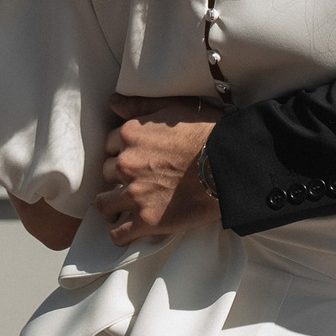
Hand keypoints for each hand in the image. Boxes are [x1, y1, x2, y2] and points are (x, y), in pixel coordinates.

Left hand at [95, 94, 220, 243]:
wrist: (230, 165)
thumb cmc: (207, 132)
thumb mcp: (173, 106)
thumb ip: (139, 105)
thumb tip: (113, 102)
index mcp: (130, 135)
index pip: (110, 144)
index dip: (122, 151)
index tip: (134, 156)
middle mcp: (126, 164)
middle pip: (107, 172)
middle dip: (119, 175)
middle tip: (136, 179)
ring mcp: (135, 194)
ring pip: (105, 203)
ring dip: (111, 204)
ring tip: (121, 206)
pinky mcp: (147, 220)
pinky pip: (119, 233)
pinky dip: (120, 233)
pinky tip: (126, 229)